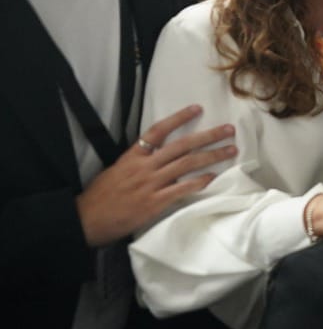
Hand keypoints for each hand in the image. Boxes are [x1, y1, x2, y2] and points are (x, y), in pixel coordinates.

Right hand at [76, 105, 235, 246]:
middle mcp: (144, 166)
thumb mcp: (115, 171)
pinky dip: (199, 182)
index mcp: (133, 157)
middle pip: (181, 146)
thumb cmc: (99, 197)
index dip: (178, 118)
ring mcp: (150, 184)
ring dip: (212, 156)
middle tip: (229, 129)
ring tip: (231, 149)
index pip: (158, 131)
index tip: (198, 108)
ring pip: (187, 164)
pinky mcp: (154, 202)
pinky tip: (213, 177)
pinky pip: (182, 188)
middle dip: (207, 136)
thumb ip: (137, 162)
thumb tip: (156, 156)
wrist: (86, 220)